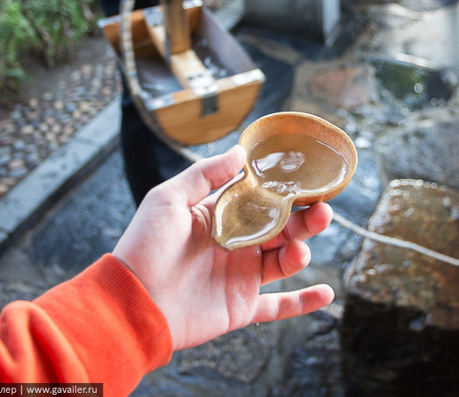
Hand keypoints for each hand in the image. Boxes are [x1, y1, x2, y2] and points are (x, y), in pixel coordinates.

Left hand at [112, 145, 334, 351]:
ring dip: (302, 252)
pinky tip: (327, 293)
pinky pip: (279, 306)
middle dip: (305, 219)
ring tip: (300, 249)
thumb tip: (239, 151)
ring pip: (285, 261)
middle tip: (321, 210)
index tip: (308, 180)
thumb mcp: (168, 199)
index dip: (286, 191)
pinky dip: (304, 302)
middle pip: (282, 228)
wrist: (132, 303)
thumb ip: (206, 175)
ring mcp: (240, 276)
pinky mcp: (241, 306)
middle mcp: (236, 244)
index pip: (262, 200)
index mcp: (221, 217)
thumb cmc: (144, 247)